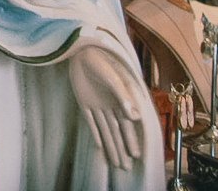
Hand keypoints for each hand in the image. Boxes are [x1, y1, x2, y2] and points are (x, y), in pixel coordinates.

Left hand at [69, 45, 145, 169]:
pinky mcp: (84, 102)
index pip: (126, 125)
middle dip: (122, 149)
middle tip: (126, 167)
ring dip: (111, 146)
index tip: (136, 156)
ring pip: (105, 130)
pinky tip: (101, 148)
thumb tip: (135, 116)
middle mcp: (110, 105)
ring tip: (117, 163)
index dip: (130, 140)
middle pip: (116, 131)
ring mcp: (97, 105)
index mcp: (120, 100)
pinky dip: (96, 134)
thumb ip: (123, 96)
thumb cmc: (101, 61)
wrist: (82, 50)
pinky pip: (91, 122)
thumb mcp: (112, 78)